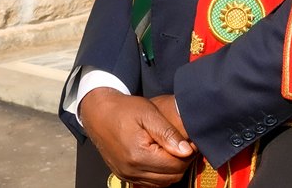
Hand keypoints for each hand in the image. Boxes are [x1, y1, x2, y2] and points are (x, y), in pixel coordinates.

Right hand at [79, 89, 195, 187]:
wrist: (99, 114)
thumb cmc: (124, 110)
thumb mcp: (149, 114)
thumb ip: (168, 133)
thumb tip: (187, 151)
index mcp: (138, 155)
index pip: (175, 166)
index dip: (189, 154)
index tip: (191, 141)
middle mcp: (131, 170)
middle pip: (171, 177)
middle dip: (182, 162)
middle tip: (185, 145)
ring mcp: (126, 175)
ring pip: (162, 183)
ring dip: (172, 169)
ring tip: (174, 149)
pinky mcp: (124, 175)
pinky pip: (150, 182)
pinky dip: (160, 173)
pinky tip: (163, 156)